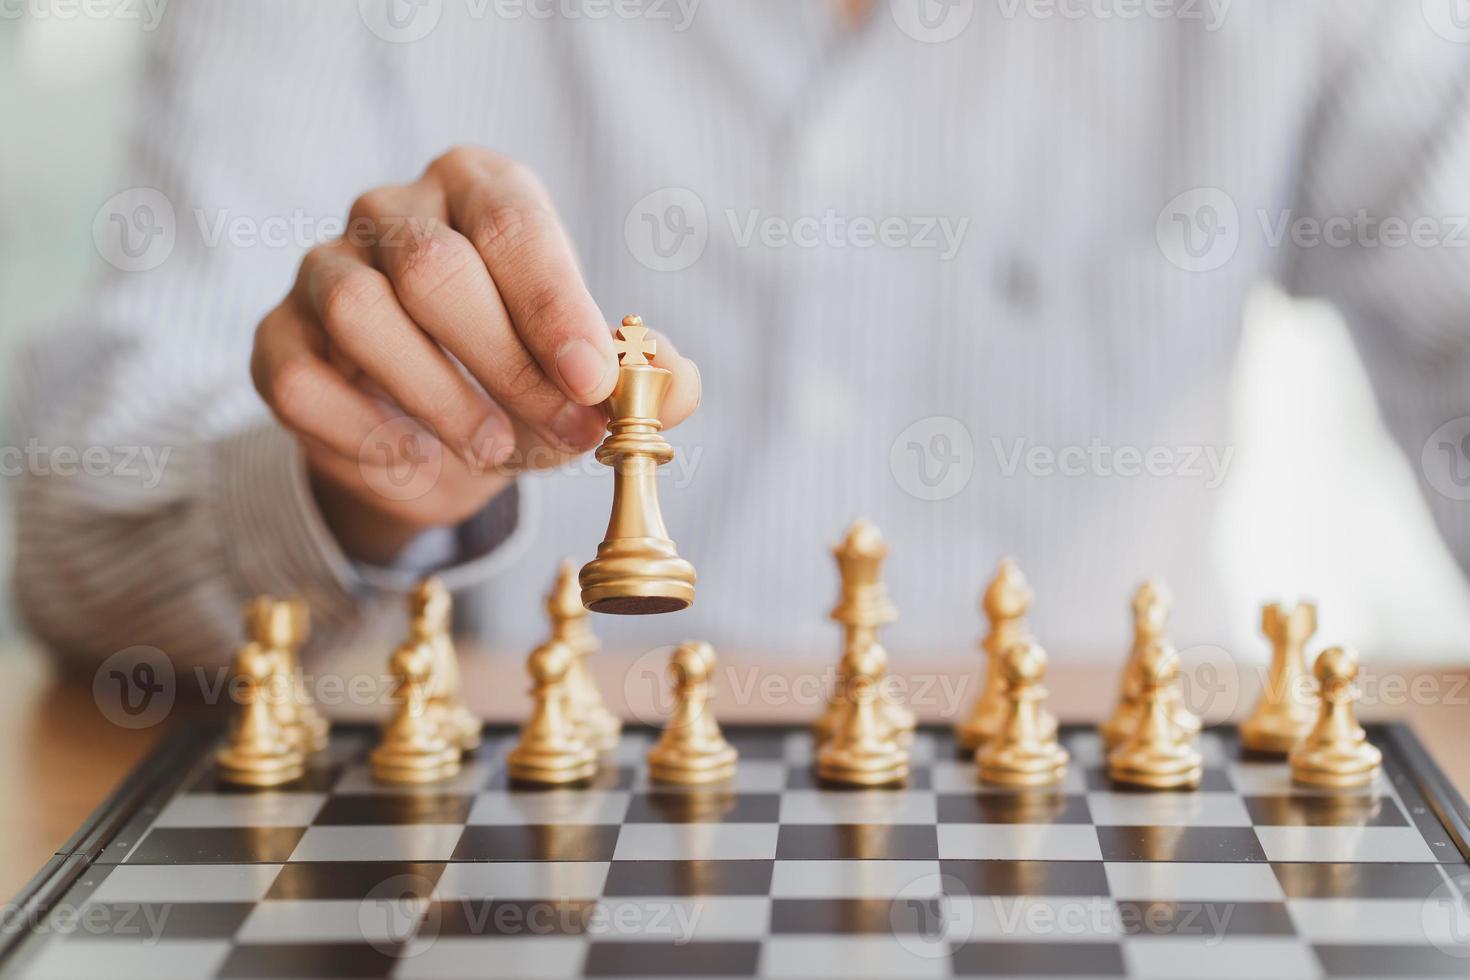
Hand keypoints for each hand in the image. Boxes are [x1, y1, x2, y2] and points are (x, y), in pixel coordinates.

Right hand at [251, 146, 700, 564]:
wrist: (432, 436)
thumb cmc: (520, 378)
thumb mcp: (588, 375)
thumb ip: (645, 374)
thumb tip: (677, 384)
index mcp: (480, 189)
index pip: (512, 225)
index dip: (554, 307)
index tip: (592, 383)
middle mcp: (394, 209)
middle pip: (436, 269)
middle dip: (509, 365)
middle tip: (562, 433)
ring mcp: (324, 267)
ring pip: (362, 314)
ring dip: (439, 397)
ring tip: (491, 446)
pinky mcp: (277, 337)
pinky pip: (302, 378)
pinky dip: (365, 432)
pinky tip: (415, 455)